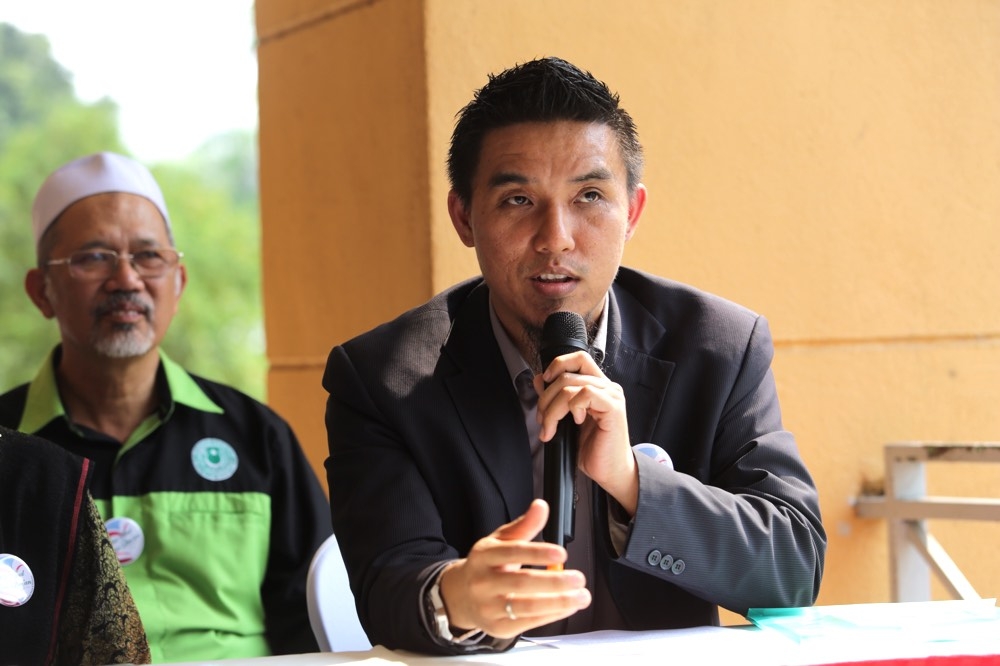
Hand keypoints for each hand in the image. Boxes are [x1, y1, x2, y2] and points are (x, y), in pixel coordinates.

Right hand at [439, 499, 590, 638]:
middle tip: (578, 578)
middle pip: (521, 583)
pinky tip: (568, 607)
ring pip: (527, 606)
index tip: (561, 554)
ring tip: (581, 596)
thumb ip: (524, 525)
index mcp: (484, 556)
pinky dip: (552, 615)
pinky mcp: (499, 627)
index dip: (538, 553)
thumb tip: (541, 506)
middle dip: (554, 582)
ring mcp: (489, 607)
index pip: (512, 553)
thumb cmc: (487, 565)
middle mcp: (483, 582)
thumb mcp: (500, 541)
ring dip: (559, 602)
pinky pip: (529, 622)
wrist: (461, 596)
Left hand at [535, 350, 637, 514]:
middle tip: (543, 421)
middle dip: (546, 399)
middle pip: (566, 374)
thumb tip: (539, 380)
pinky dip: (572, 408)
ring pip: (570, 386)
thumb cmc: (593, 448)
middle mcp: (607, 387)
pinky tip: (576, 422)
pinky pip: (584, 394)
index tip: (544, 382)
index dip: (558, 364)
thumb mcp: (567, 420)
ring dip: (553, 409)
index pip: (578, 358)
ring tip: (551, 428)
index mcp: (597, 386)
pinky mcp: (614, 407)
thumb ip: (556, 398)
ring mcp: (611, 396)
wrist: (610, 470)